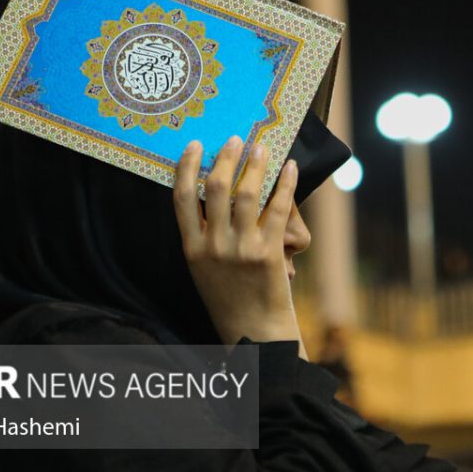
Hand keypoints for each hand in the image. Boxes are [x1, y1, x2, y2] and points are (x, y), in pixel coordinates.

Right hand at [173, 135, 305, 355]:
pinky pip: (279, 209)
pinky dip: (285, 185)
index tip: (194, 145)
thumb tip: (213, 192)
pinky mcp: (269, 253)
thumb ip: (203, 236)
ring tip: (261, 148)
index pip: (182, 198)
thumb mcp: (202, 268)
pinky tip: (290, 169)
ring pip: (247, 194)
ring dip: (255, 165)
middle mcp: (213, 246)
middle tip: (235, 140)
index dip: (187, 167)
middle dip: (226, 158)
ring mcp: (241, 249)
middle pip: (216, 189)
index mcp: (192, 248)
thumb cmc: (228, 298)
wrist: (254, 331)